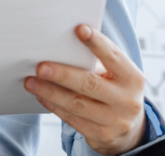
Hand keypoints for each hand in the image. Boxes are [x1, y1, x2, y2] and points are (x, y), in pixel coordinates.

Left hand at [24, 25, 145, 154]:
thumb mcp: (116, 75)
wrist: (130, 128)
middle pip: (90, 84)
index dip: (97, 43)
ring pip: (77, 104)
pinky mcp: (102, 135)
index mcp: (132, 78)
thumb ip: (96, 62)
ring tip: (31, 82)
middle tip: (41, 66)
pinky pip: (72, 119)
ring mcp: (115, 120)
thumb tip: (62, 46)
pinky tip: (41, 95)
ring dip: (50, 92)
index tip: (79, 29)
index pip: (114, 56)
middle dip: (63, 74)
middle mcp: (127, 100)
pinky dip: (54, 105)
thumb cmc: (116, 90)